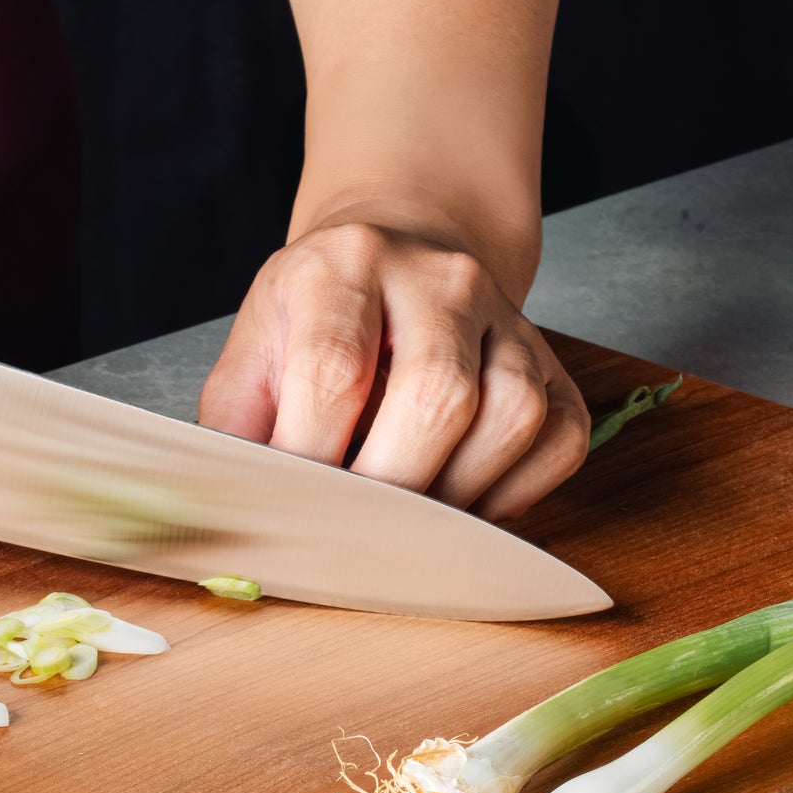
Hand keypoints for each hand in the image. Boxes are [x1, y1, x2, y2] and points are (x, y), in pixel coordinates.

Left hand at [199, 221, 588, 520]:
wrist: (395, 260)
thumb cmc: (316, 323)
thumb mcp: (253, 354)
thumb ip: (235, 430)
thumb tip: (233, 516)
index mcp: (345, 265)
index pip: (334, 372)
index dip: (311, 459)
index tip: (293, 512)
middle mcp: (438, 279)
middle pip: (436, 398)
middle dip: (389, 488)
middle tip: (353, 531)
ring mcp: (506, 317)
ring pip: (512, 416)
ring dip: (456, 493)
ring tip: (407, 518)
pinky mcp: (551, 361)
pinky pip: (558, 439)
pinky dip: (513, 492)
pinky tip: (461, 499)